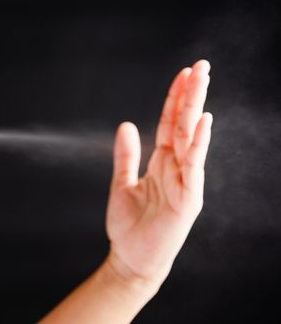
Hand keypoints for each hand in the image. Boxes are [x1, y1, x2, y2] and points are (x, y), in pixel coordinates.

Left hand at [105, 60, 211, 284]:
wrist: (131, 259)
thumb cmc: (129, 226)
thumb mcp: (122, 183)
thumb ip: (126, 156)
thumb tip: (127, 124)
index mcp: (162, 163)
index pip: (170, 123)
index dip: (175, 98)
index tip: (182, 73)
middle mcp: (177, 168)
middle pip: (184, 124)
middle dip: (192, 94)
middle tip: (201, 65)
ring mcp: (185, 182)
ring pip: (191, 138)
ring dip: (196, 108)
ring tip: (202, 80)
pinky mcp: (188, 199)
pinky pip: (194, 167)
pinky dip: (198, 144)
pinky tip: (202, 122)